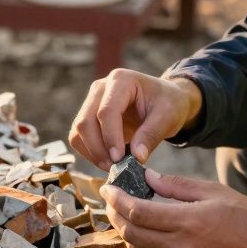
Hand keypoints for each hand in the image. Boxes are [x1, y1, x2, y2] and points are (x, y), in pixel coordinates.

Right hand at [68, 70, 201, 169]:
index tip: (119, 158)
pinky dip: (90, 153)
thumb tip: (137, 158)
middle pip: (85, 121)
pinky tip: (108, 160)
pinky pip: (79, 138)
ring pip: (78, 131)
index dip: (110, 137)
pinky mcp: (89, 116)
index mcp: (121, 80)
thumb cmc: (168, 103)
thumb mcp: (168, 116)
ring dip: (92, 153)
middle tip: (115, 167)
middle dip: (98, 148)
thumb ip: (151, 135)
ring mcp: (92, 101)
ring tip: (113, 166)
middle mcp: (101, 88)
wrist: (166, 100)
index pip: (106, 111)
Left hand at [100, 168, 246, 247]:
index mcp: (188, 221)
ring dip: (126, 233)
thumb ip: (175, 185)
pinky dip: (142, 247)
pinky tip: (144, 233)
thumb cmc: (245, 216)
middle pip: (132, 234)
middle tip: (111, 201)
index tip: (108, 188)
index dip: (117, 200)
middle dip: (115, 216)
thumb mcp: (211, 191)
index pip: (138, 212)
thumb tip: (146, 177)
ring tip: (124, 215)